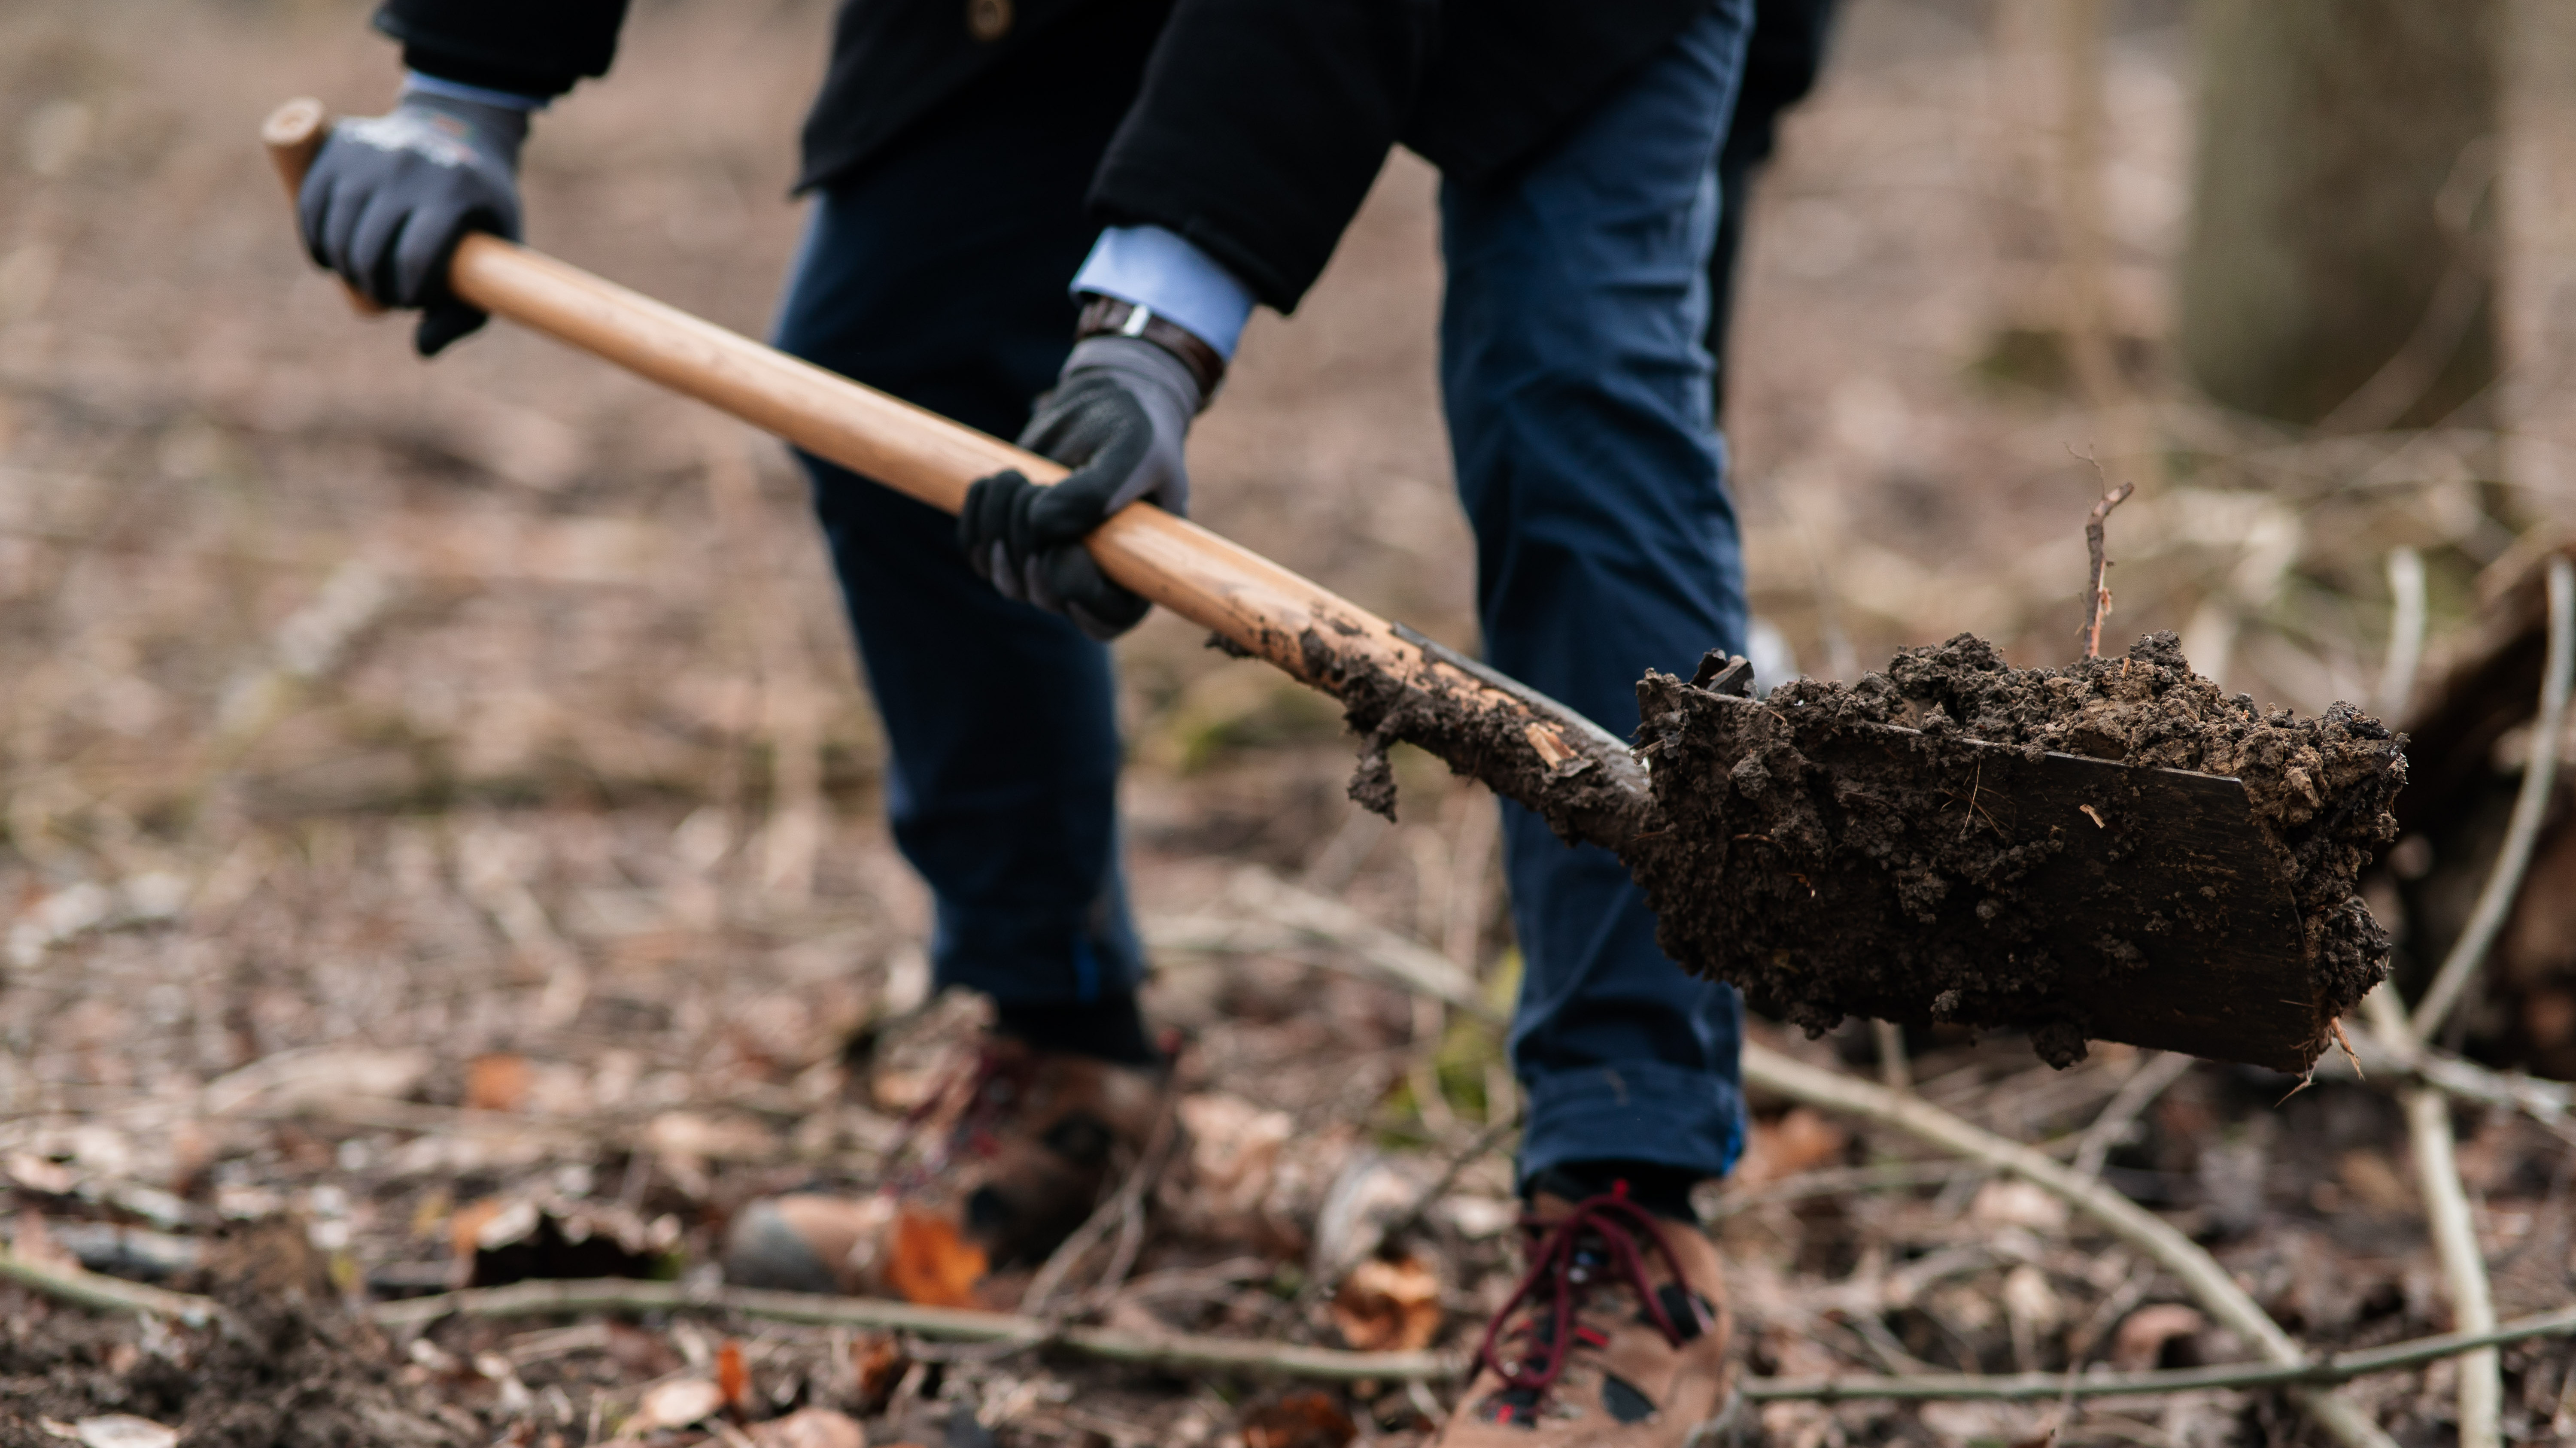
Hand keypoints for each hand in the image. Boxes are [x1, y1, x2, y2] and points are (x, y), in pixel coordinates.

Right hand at [298, 92, 528, 356]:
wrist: (458, 129)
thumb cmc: (478, 207)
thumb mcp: (495, 254)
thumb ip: (466, 312)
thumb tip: (421, 349)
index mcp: (455, 190)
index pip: (416, 257)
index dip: (408, 292)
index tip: (413, 300)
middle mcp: (408, 165)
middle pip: (369, 246)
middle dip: (372, 285)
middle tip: (384, 294)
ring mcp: (370, 151)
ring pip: (336, 227)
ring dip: (343, 266)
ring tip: (361, 277)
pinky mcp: (338, 144)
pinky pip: (310, 202)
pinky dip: (315, 238)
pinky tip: (330, 258)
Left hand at [959, 334, 1203, 640]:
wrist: (1103, 404)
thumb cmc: (1135, 430)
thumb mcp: (1135, 451)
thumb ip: (1097, 493)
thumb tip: (1041, 526)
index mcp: (1135, 575)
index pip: (1103, 622)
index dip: (1076, 591)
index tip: (1067, 544)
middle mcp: (1090, 582)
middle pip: (1042, 595)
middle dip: (1031, 535)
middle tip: (1040, 484)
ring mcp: (1046, 568)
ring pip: (1003, 575)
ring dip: (1000, 518)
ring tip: (1019, 473)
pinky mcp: (1010, 544)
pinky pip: (975, 550)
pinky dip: (978, 510)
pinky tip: (997, 479)